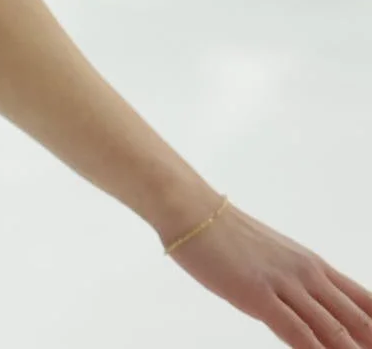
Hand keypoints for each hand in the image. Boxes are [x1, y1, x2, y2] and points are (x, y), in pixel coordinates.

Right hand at [172, 202, 371, 347]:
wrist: (190, 210)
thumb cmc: (223, 232)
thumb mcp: (271, 257)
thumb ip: (292, 284)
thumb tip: (304, 310)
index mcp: (314, 265)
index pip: (365, 301)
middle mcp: (307, 274)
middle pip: (358, 318)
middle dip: (370, 340)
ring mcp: (284, 284)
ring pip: (333, 328)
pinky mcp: (257, 293)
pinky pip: (295, 330)